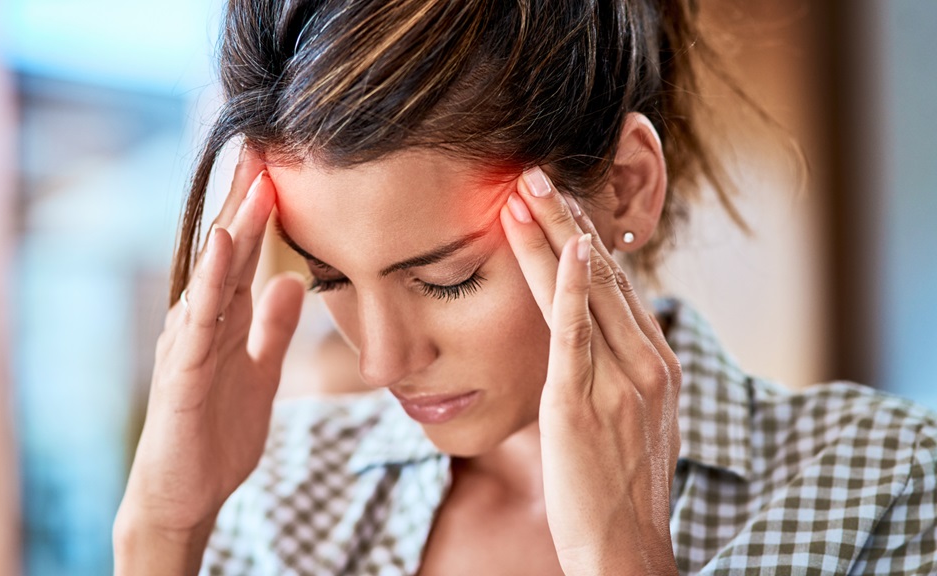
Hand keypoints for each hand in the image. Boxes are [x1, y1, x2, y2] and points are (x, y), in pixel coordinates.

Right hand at [114, 148, 303, 572]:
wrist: (185, 494)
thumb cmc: (216, 432)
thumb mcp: (259, 371)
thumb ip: (271, 328)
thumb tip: (291, 281)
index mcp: (222, 320)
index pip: (244, 255)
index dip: (263, 213)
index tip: (282, 167)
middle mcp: (201, 321)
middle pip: (226, 252)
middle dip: (246, 202)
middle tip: (265, 148)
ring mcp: (188, 343)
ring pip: (213, 275)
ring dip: (233, 228)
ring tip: (253, 183)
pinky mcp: (181, 372)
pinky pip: (198, 319)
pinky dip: (210, 281)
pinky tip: (222, 246)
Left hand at [500, 168, 681, 575]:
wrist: (626, 547)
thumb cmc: (619, 488)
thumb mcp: (631, 421)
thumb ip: (618, 375)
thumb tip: (595, 344)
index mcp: (657, 364)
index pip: (617, 286)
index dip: (585, 239)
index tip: (560, 202)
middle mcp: (647, 363)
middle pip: (604, 274)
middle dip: (568, 220)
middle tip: (536, 172)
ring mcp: (620, 381)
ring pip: (586, 291)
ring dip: (555, 235)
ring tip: (526, 189)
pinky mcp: (583, 402)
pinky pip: (577, 334)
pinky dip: (569, 287)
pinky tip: (564, 248)